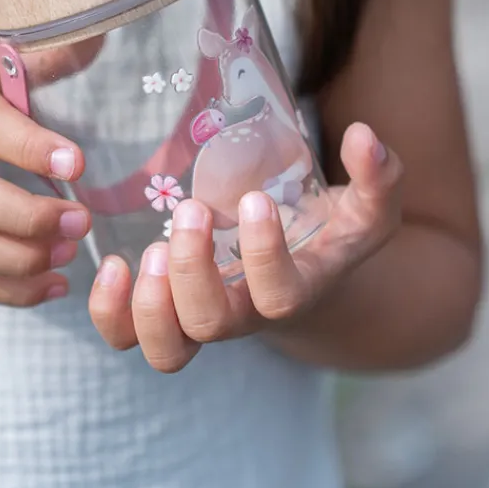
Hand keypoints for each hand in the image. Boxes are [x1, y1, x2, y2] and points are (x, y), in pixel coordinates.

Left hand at [88, 122, 402, 371]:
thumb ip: (378, 178)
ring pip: (166, 350)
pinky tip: (113, 264)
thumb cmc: (326, 234)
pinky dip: (110, 312)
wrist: (296, 274)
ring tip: (150, 248)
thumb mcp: (364, 209)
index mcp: (292, 293)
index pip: (279, 297)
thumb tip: (366, 137)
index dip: (264, 256)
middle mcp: (242, 316)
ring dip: (150, 304)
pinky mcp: (161, 312)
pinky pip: (126, 336)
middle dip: (193, 270)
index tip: (256, 200)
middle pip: (212, 324)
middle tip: (192, 210)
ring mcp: (197, 319)